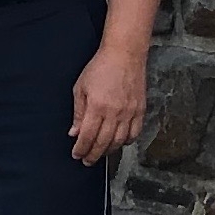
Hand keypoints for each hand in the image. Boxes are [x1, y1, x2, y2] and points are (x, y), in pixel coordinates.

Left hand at [69, 40, 149, 166]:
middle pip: (103, 143)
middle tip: (87, 160)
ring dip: (109, 151)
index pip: (87, 136)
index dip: (81, 149)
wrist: (124, 55)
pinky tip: (119, 142)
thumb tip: (74, 132)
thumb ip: (78, 112)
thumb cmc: (101, 67)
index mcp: (97, 107)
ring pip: (120, 141)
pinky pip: (135, 133)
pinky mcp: (140, 110)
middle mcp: (114, 112)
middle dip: (93, 155)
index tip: (77, 154)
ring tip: (101, 153)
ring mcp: (129, 113)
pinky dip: (127, 141)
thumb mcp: (81, 87)